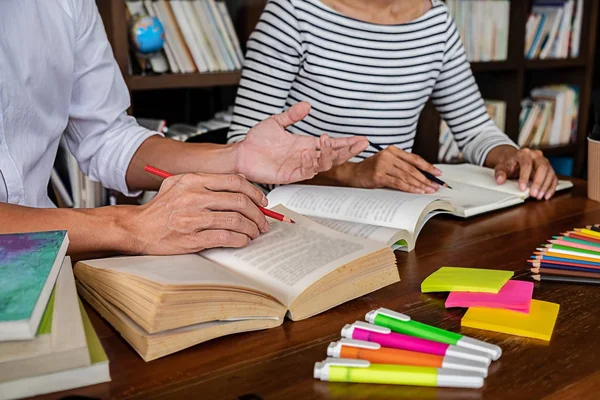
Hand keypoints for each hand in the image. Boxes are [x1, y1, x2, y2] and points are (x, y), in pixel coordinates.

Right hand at [126, 173, 268, 254]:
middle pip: (239, 201)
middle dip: (258, 214)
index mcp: (193, 180)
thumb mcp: (179, 183)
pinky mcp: (192, 238)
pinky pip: (225, 238)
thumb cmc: (160, 208)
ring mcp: (193, 218)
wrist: (138, 228)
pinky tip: (242, 240)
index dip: (254, 192)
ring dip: (251, 228)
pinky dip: (239, 240)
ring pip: (235, 220)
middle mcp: (194, 196)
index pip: (235, 181)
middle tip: (262, 221)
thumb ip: (205, 180)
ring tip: (254, 232)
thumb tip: (237, 182)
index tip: (261, 201)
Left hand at [234, 102, 368, 183]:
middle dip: (348, 151)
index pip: (332, 144)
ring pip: (323, 164)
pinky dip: (310, 162)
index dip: (348, 143)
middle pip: (334, 156)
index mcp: (306, 143)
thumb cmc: (257, 140)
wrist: (241, 153)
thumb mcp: (276, 122)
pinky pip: (306, 171)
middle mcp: (306, 155)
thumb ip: (292, 114)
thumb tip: (307, 105)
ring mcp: (299, 166)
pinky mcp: (290, 175)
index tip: (362, 139)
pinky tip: (309, 151)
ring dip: (329, 154)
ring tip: (327, 141)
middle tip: (359, 144)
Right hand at [346, 146, 441, 193]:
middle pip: (412, 168)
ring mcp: (383, 165)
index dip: (427, 167)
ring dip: (419, 185)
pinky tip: (417, 191)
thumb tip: (423, 175)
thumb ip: (401, 165)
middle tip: (435, 186)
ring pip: (406, 176)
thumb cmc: (371, 170)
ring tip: (429, 190)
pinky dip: (409, 188)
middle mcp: (388, 155)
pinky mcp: (379, 176)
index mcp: (392, 150)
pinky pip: (398, 183)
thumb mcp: (386, 163)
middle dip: (426, 178)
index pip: (414, 158)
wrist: (353, 174)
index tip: (438, 173)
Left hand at [493, 148, 557, 199]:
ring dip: (545, 186)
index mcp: (524, 153)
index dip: (525, 177)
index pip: (526, 164)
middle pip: (542, 167)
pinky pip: (554, 177)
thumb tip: (500, 180)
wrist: (515, 160)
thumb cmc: (510, 164)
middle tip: (533, 194)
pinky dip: (551, 187)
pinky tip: (546, 195)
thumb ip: (500, 173)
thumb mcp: (502, 167)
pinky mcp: (549, 169)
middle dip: (538, 182)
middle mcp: (537, 155)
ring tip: (538, 197)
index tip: (522, 188)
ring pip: (550, 172)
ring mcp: (545, 161)